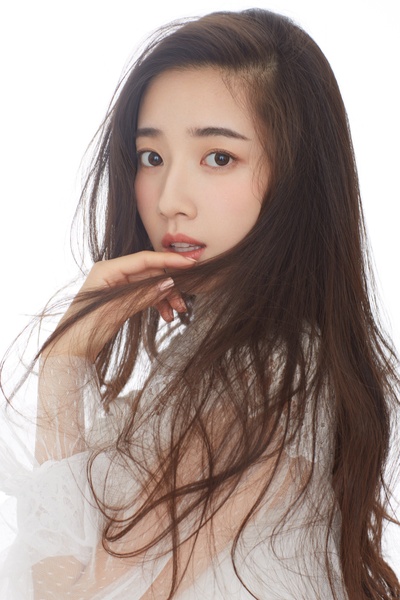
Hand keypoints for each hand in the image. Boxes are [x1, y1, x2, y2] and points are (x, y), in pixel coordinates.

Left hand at [43, 251, 195, 360]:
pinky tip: (165, 315)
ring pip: (149, 285)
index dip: (168, 261)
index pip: (144, 260)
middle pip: (149, 273)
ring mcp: (116, 286)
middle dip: (168, 286)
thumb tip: (169, 283)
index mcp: (106, 270)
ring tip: (176, 313)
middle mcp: (112, 274)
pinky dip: (156, 303)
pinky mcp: (120, 299)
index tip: (189, 264)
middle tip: (183, 303)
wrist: (70, 351)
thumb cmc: (86, 329)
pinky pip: (144, 295)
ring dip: (164, 297)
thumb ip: (144, 295)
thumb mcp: (117, 310)